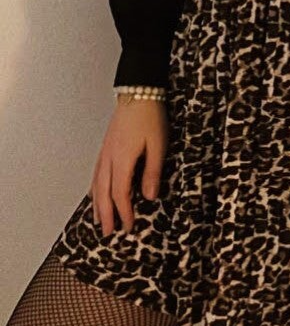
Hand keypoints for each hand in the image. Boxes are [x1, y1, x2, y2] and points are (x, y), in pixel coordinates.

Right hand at [89, 99, 168, 236]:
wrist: (138, 92)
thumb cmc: (150, 116)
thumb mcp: (158, 144)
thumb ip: (152, 172)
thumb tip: (149, 197)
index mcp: (122, 159)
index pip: (120, 193)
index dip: (124, 212)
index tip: (129, 227)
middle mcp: (109, 158)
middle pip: (104, 193)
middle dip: (106, 215)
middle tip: (108, 234)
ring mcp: (105, 152)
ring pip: (97, 184)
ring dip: (97, 204)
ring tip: (98, 220)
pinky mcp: (106, 146)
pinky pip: (96, 173)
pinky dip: (94, 188)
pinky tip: (95, 193)